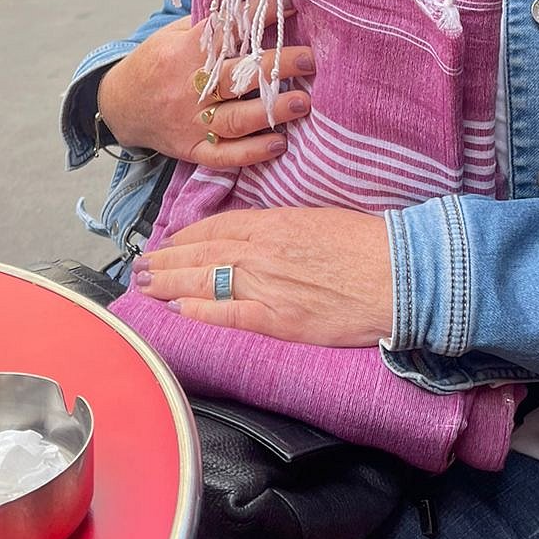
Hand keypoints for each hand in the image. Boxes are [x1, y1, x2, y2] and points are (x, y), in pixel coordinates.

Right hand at [96, 0, 313, 166]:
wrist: (119, 105)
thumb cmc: (156, 63)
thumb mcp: (173, 35)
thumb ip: (209, 25)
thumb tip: (253, 2)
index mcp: (185, 52)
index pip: (226, 29)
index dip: (258, 13)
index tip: (291, 2)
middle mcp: (188, 87)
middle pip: (235, 76)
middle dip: (274, 66)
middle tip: (309, 59)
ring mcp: (190, 121)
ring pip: (234, 118)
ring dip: (270, 111)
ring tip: (302, 102)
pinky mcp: (191, 148)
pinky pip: (223, 155)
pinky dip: (250, 152)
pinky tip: (278, 144)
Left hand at [132, 207, 393, 345]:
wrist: (398, 273)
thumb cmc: (369, 244)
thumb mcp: (321, 220)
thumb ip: (285, 227)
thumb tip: (265, 234)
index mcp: (274, 224)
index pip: (216, 228)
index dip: (186, 236)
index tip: (169, 241)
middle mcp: (261, 252)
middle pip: (200, 253)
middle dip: (166, 259)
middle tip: (141, 265)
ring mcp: (266, 285)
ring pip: (203, 281)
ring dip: (169, 283)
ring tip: (146, 286)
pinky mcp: (277, 319)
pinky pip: (228, 314)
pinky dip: (200, 312)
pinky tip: (179, 312)